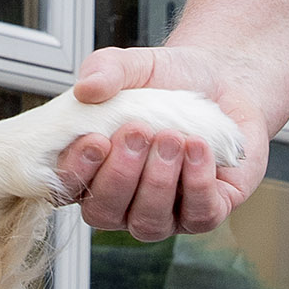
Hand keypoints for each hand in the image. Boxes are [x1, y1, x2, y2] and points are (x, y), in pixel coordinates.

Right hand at [50, 47, 268, 240]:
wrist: (222, 81)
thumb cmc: (170, 82)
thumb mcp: (134, 66)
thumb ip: (105, 70)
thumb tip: (85, 88)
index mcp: (93, 170)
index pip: (67, 190)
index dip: (76, 172)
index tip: (95, 139)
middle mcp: (123, 201)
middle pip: (104, 213)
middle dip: (120, 174)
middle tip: (139, 131)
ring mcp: (164, 214)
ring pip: (148, 223)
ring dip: (158, 180)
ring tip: (173, 137)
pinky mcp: (205, 213)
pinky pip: (198, 216)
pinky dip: (197, 182)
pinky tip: (199, 147)